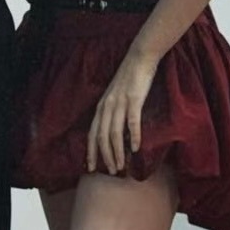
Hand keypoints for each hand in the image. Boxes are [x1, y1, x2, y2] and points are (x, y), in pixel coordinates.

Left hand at [87, 47, 158, 174]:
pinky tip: (135, 148)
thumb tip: (117, 133)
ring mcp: (119, 103)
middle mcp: (107, 106)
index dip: (91, 152)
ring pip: (114, 133)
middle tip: (111, 171)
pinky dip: (133, 136)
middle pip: (101, 137)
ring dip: (117, 152)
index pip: (92, 134)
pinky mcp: (133, 99)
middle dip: (105, 156)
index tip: (90, 168)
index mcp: (101, 107)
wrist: (139, 58)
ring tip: (121, 166)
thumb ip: (113, 113)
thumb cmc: (130, 79)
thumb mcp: (116, 97)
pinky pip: (132, 121)